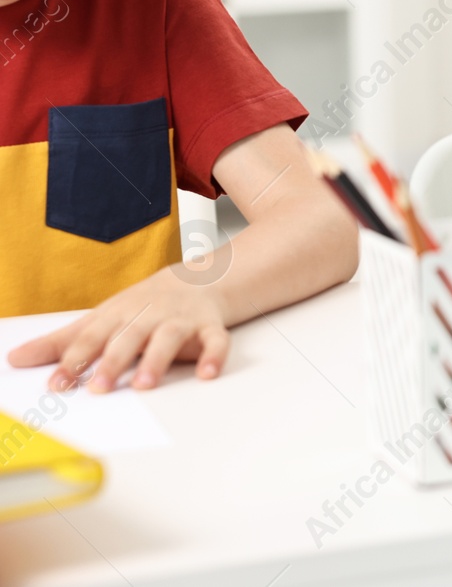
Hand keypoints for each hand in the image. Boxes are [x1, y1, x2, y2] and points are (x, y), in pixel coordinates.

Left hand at [6, 267, 230, 391]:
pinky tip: (207, 373)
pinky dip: (214, 355)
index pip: (92, 336)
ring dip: (158, 360)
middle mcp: (148, 316)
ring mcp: (180, 321)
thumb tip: (16, 358)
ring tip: (145, 384)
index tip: (57, 382)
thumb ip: (61, 342)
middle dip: (114, 362)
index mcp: (119, 315)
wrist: (199, 279)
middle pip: (129, 337)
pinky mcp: (209, 327)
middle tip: (99, 388)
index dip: (74, 359)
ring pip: (169, 338)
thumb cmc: (144, 307)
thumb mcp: (101, 319)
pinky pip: (215, 340)